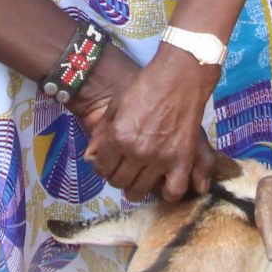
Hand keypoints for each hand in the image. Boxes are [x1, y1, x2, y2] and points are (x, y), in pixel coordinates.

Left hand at [78, 44, 219, 201]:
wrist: (179, 77)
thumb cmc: (146, 87)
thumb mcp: (116, 105)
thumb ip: (102, 132)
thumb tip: (89, 156)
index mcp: (118, 136)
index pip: (103, 167)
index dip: (102, 168)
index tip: (108, 165)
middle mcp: (137, 151)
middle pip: (120, 181)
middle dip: (117, 178)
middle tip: (123, 172)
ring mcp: (161, 157)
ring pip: (141, 190)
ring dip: (136, 189)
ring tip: (138, 181)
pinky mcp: (182, 159)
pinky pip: (174, 190)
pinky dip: (168, 194)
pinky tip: (164, 185)